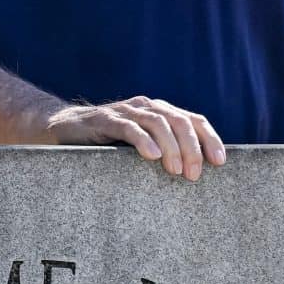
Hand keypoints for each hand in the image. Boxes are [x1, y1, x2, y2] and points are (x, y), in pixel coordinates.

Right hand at [42, 96, 227, 180]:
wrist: (62, 131)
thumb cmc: (106, 144)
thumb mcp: (140, 148)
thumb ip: (163, 153)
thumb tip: (195, 176)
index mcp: (160, 112)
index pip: (193, 120)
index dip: (209, 139)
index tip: (220, 163)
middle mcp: (146, 107)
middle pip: (179, 121)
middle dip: (192, 148)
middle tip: (194, 176)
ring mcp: (124, 111)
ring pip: (157, 123)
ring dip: (172, 147)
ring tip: (177, 171)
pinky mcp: (103, 119)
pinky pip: (127, 127)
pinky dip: (143, 140)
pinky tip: (152, 156)